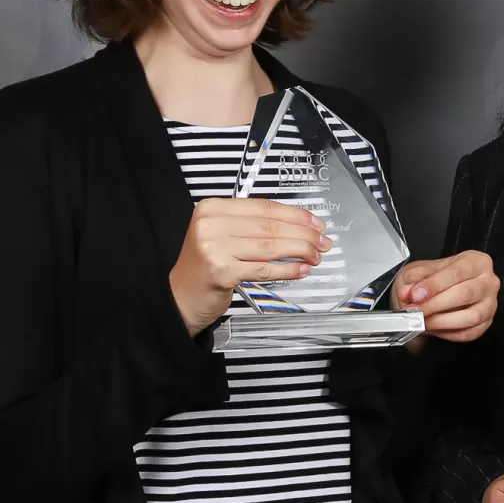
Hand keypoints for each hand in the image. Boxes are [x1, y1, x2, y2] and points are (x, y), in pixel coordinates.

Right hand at [168, 198, 329, 334]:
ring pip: (270, 246)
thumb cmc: (205, 265)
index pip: (263, 207)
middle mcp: (211, 224)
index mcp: (212, 208)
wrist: (181, 296)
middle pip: (269, 226)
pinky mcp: (222, 271)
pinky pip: (264, 268)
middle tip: (321, 241)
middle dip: (303, 233)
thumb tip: (299, 224)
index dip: (294, 214)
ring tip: (315, 255)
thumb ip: (253, 225)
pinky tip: (301, 269)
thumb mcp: (222, 235)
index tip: (314, 221)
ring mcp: (214, 248)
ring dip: (299, 251)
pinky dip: (287, 269)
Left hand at [391, 251, 498, 342]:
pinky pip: (469, 333)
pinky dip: (448, 333)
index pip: (456, 272)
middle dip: (435, 304)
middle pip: (465, 294)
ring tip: (422, 321)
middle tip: (414, 310)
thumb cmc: (437, 278)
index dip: (434, 285)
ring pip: (470, 317)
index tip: (416, 294)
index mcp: (476, 261)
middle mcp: (488, 282)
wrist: (441, 289)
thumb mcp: (420, 271)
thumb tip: (407, 293)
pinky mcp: (486, 323)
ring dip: (442, 322)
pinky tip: (433, 328)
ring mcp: (490, 304)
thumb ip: (413, 279)